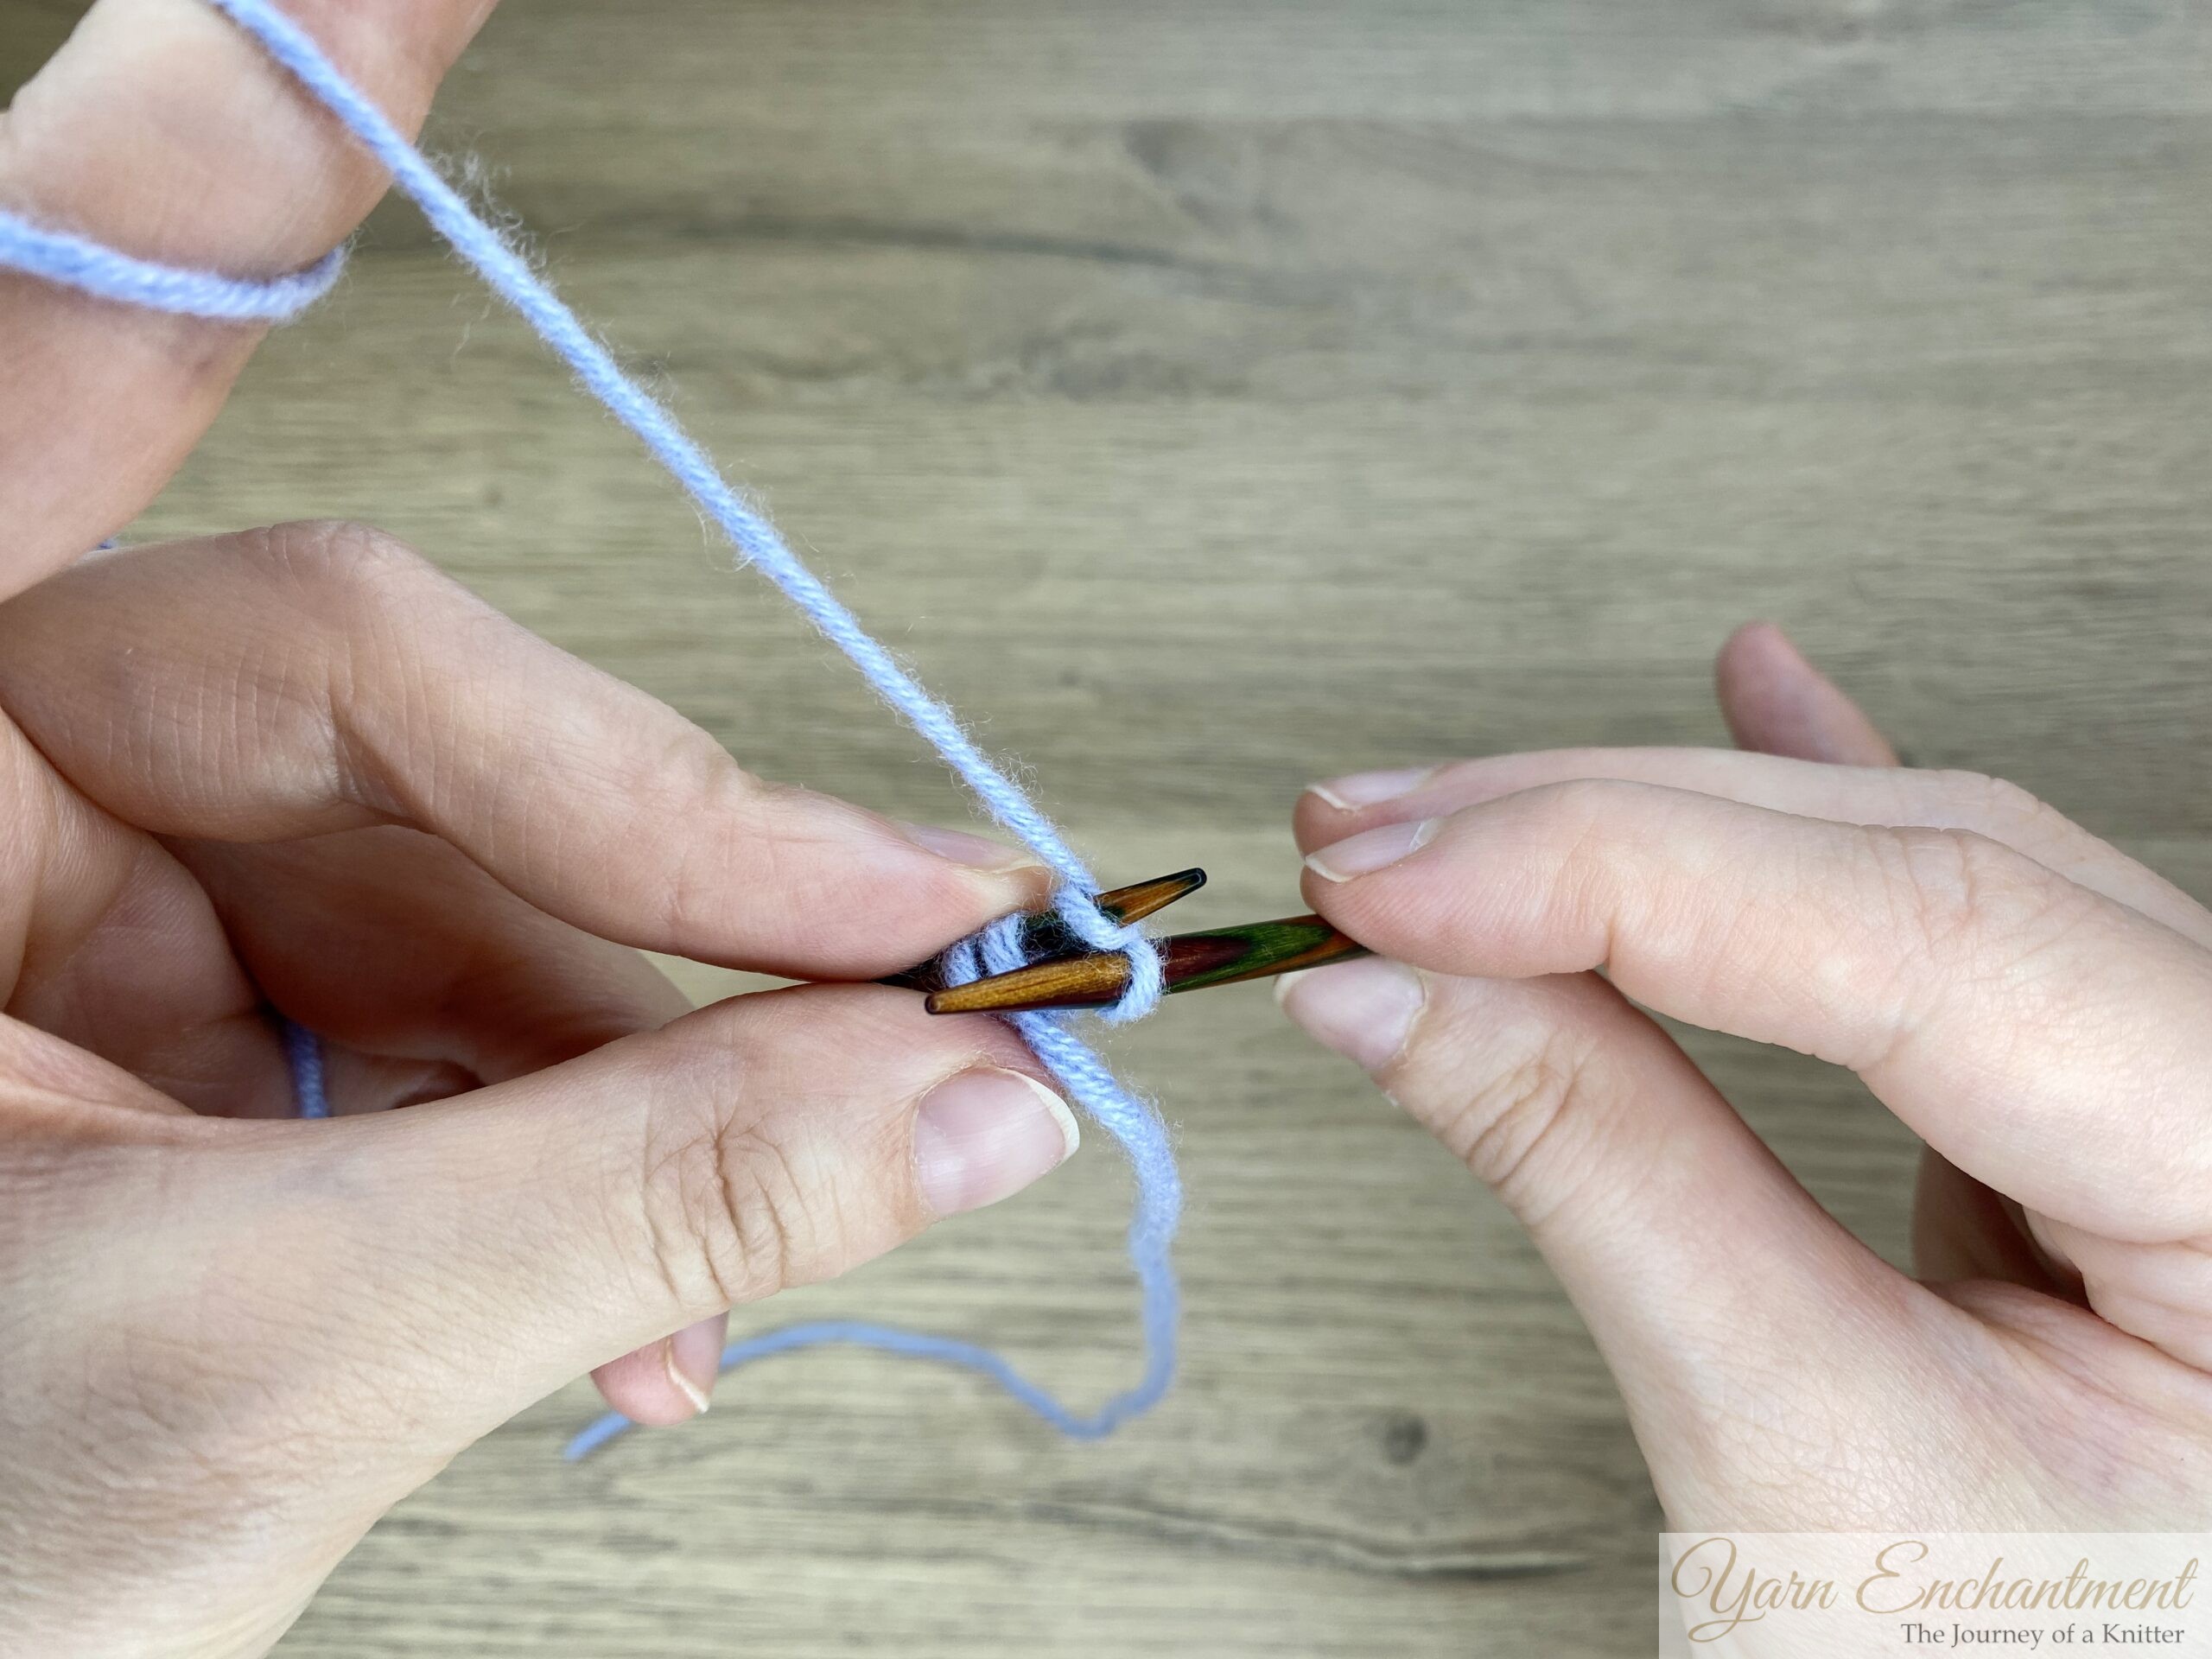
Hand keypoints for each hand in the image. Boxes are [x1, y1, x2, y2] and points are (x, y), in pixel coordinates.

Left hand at [0, 7, 1076, 1652]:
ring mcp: (59, 934)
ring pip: (447, 906)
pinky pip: (428, 1051)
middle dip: (662, 856)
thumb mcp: (247, 1359)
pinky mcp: (155, 1071)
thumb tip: (965, 1095)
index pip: (92, 346)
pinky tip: (670, 1299)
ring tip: (820, 1178)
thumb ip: (632, 1203)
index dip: (279, 124)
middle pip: (381, 704)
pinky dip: (576, 1168)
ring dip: (657, 1064)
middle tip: (918, 943)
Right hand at [1279, 624, 2211, 1528]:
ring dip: (1670, 824)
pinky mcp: (2114, 1117)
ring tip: (1464, 821)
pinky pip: (1966, 924)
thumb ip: (1602, 1177)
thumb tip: (1393, 995)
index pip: (1925, 931)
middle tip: (1375, 841)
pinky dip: (1819, 834)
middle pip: (1924, 861)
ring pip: (1927, 867)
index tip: (1391, 879)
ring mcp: (2198, 1096)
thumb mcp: (1802, 1465)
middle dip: (1612, 831)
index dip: (1617, 872)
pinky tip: (1753, 707)